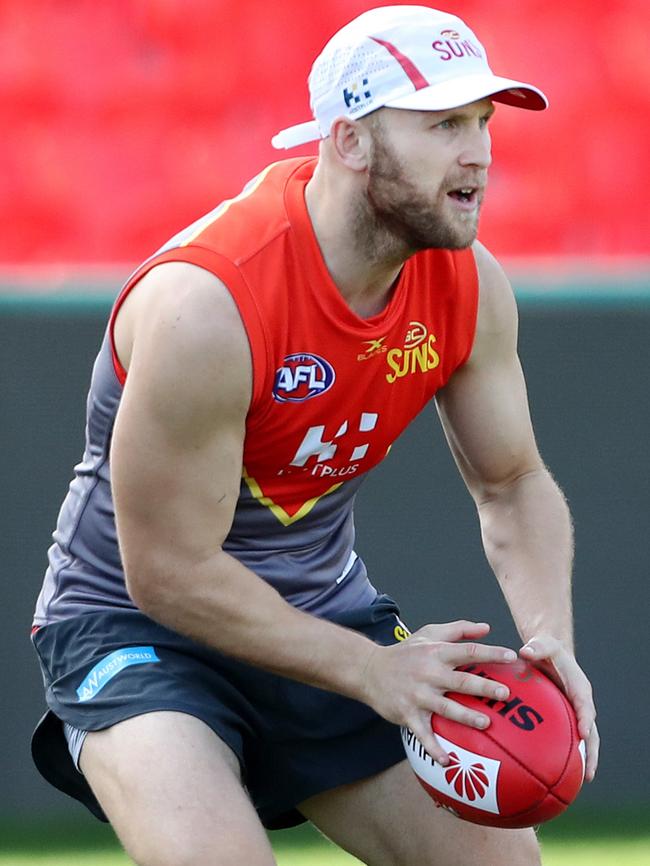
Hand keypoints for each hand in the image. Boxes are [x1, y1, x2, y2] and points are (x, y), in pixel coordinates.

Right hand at [360, 620, 516, 765]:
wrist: (369, 670)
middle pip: (461, 681)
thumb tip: (486, 628)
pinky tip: (447, 761)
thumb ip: (459, 629)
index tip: (511, 656)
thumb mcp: (429, 633)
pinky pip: (423, 734)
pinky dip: (434, 748)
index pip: (467, 651)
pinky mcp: (408, 714)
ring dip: (466, 716)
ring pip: (446, 708)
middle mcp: (429, 673)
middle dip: (483, 688)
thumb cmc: (405, 652)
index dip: (490, 653)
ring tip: (486, 723)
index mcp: (436, 653)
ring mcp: (418, 695)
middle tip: (505, 694)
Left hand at [519, 635, 598, 781]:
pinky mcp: (564, 719)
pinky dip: (564, 755)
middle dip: (591, 752)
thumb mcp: (542, 644)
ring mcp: (574, 713)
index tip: (584, 734)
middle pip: (591, 731)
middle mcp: (580, 703)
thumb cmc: (545, 648)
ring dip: (583, 760)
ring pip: (583, 741)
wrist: (549, 652)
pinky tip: (554, 773)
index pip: (584, 705)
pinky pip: (566, 738)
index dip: (585, 719)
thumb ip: (536, 647)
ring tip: (580, 783)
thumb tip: (524, 651)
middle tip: (588, 774)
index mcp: (578, 686)